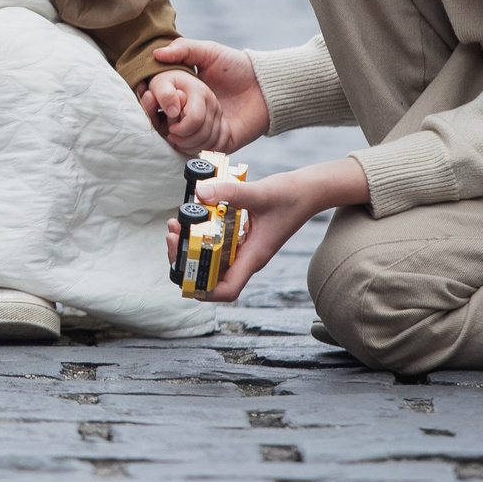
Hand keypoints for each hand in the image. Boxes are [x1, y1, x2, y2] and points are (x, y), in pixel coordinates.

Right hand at [137, 38, 266, 153]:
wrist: (266, 88)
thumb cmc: (237, 66)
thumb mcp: (210, 52)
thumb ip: (184, 49)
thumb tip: (157, 53)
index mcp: (179, 93)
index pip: (152, 103)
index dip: (149, 102)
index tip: (151, 96)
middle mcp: (184, 114)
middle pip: (161, 126)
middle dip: (171, 118)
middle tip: (180, 109)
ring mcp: (199, 131)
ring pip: (180, 140)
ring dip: (193, 128)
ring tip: (211, 112)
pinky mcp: (214, 144)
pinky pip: (200, 150)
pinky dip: (206, 139)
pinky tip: (220, 125)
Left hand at [164, 158, 370, 303]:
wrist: (309, 190)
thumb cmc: (291, 195)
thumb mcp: (259, 192)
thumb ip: (229, 192)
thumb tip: (199, 193)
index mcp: (254, 257)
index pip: (227, 290)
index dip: (203, 291)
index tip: (182, 274)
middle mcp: (248, 257)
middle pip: (212, 276)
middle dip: (187, 262)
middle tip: (172, 237)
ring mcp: (246, 248)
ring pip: (212, 259)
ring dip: (191, 246)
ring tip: (176, 225)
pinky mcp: (244, 236)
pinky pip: (218, 243)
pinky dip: (203, 234)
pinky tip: (194, 217)